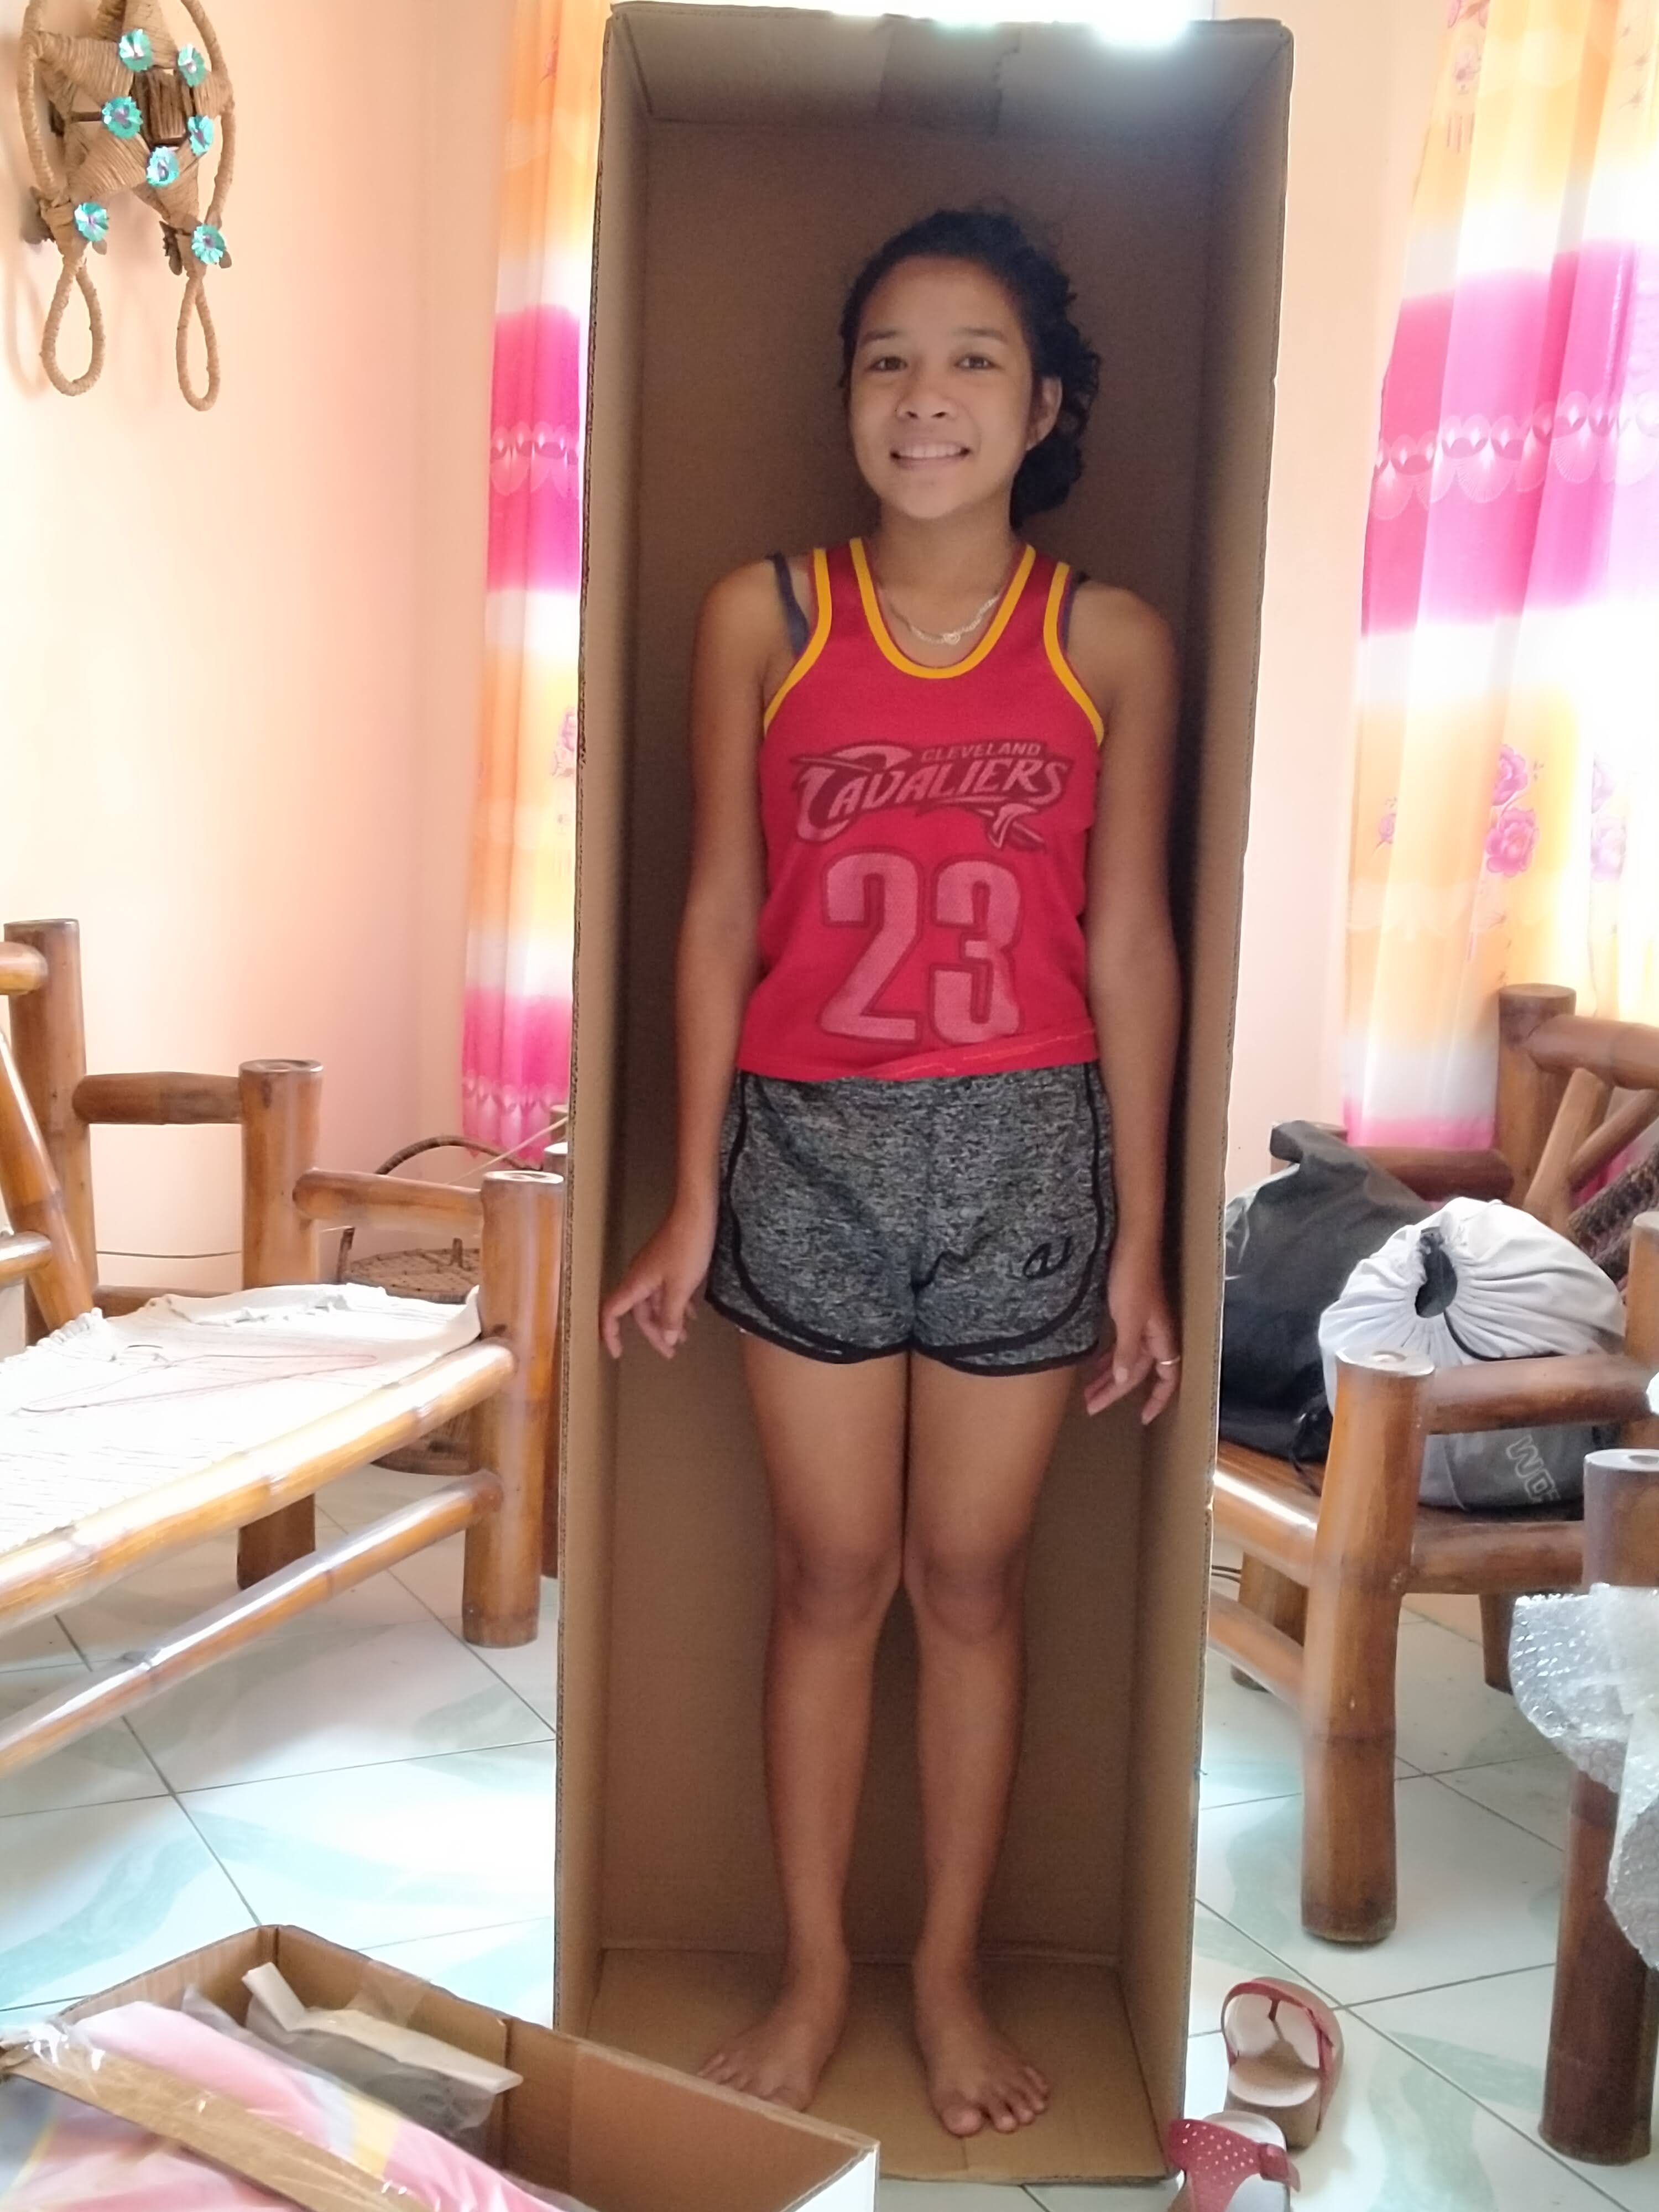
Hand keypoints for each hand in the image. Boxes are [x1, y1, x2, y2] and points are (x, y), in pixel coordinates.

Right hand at [601, 1202, 715, 1359]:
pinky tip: (691, 1315)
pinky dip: (676, 1305)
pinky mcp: (667, 1263)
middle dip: (654, 1333)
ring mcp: (653, 1270)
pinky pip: (666, 1290)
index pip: (612, 1312)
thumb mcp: (680, 1287)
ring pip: (654, 1303)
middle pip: (639, 1313)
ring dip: (667, 1320)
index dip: (611, 1334)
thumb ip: (672, 1315)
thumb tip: (667, 1339)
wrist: (696, 1214)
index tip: (618, 1353)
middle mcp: (639, 1277)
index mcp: (635, 1284)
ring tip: (683, 1339)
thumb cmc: (686, 1248)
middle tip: (671, 1352)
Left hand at [1083, 1244, 1179, 1422]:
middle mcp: (1154, 1332)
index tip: (1143, 1418)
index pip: (1167, 1377)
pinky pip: (1120, 1343)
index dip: (1157, 1399)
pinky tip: (1092, 1363)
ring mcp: (1142, 1321)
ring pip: (1127, 1358)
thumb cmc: (1132, 1276)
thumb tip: (1125, 1380)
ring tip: (1086, 1392)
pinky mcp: (1128, 1310)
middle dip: (1116, 1392)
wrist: (1130, 1239)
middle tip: (1091, 1406)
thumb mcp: (1129, 1318)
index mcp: (1160, 1336)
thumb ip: (1127, 1350)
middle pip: (1138, 1371)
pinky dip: (1107, 1357)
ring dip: (1108, 1376)